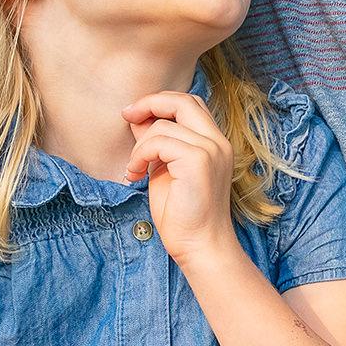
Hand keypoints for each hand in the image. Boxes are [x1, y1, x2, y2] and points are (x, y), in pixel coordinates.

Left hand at [119, 89, 235, 266]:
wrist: (199, 245)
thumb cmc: (183, 214)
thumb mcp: (165, 169)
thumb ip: (157, 143)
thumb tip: (138, 118)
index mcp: (215, 143)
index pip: (190, 103)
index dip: (161, 102)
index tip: (135, 114)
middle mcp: (218, 142)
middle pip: (182, 100)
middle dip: (149, 103)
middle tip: (127, 115)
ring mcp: (210, 150)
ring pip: (163, 126)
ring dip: (139, 146)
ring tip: (134, 168)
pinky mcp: (198, 161)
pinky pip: (158, 142)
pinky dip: (140, 155)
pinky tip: (135, 174)